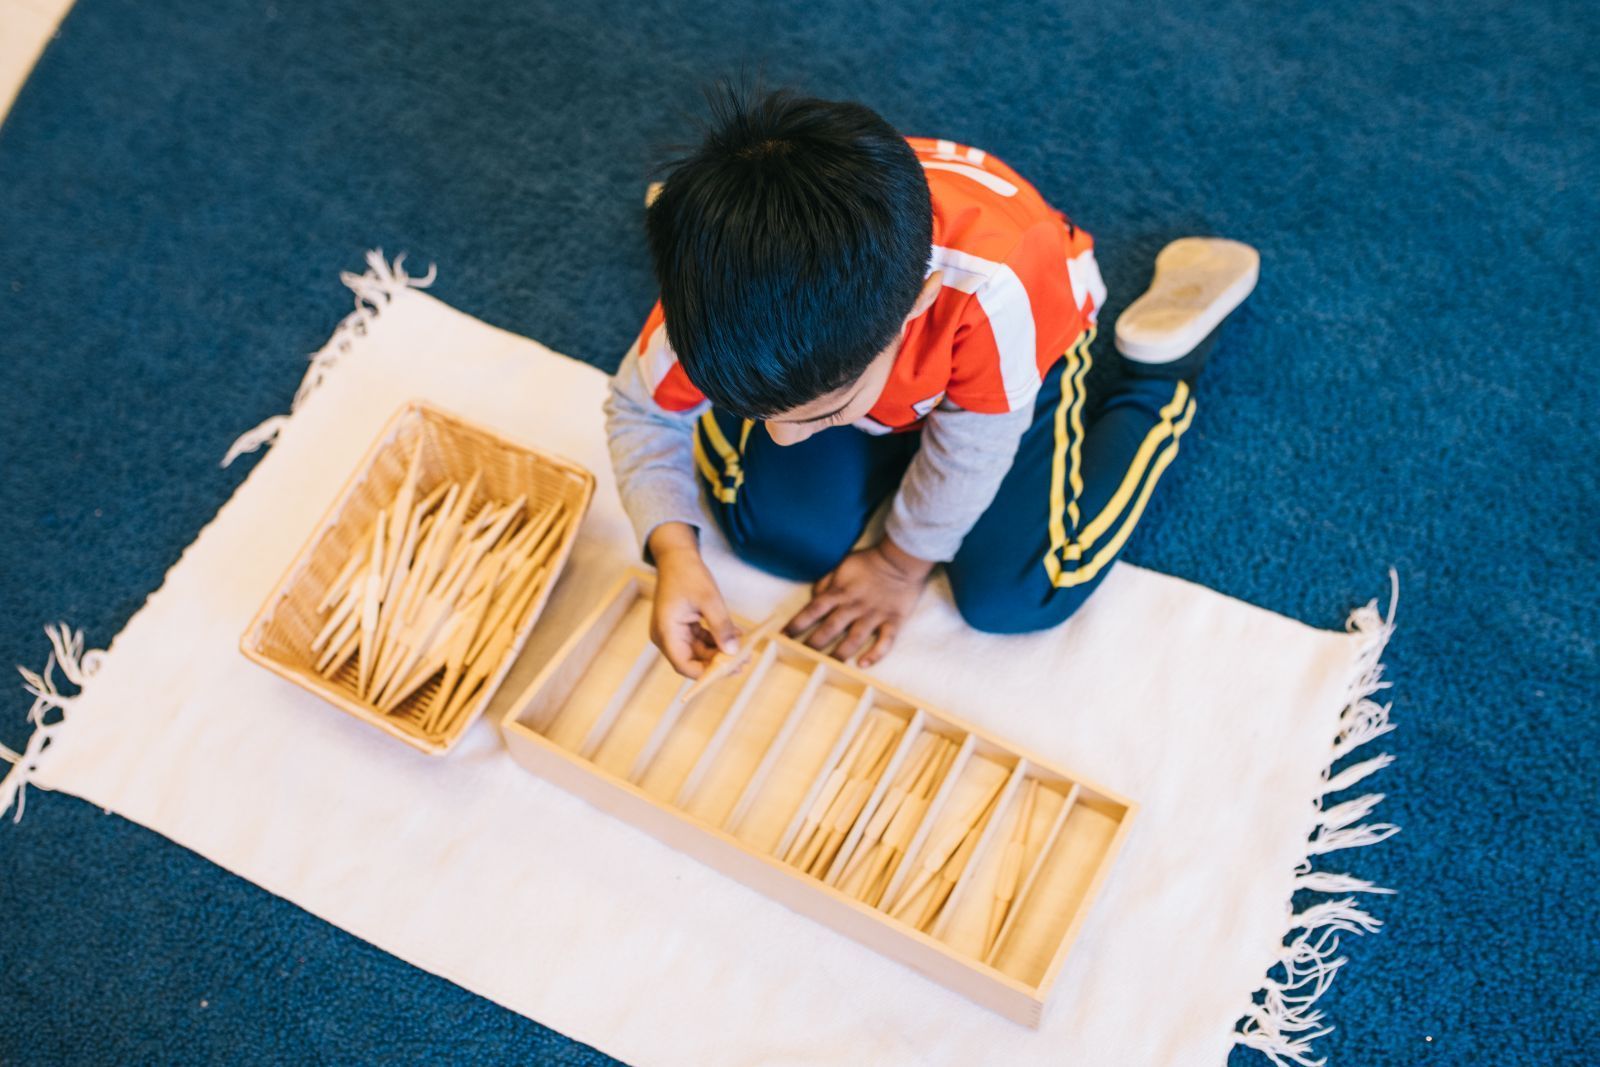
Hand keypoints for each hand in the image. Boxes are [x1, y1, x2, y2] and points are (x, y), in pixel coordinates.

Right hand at [648, 523, 740, 678]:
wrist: (676, 556)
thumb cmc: (688, 574)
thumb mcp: (709, 599)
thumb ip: (721, 627)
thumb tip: (733, 652)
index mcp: (666, 632)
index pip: (683, 665)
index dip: (706, 673)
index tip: (729, 671)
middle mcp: (667, 636)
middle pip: (693, 660)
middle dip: (718, 662)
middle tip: (744, 661)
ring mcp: (674, 632)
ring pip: (699, 652)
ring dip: (720, 651)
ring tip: (744, 651)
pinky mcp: (682, 627)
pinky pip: (701, 640)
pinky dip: (717, 640)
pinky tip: (736, 637)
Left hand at [786, 538, 932, 667]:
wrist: (902, 559)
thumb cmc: (870, 561)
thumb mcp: (842, 565)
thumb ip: (826, 582)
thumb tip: (814, 597)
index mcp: (840, 592)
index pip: (813, 609)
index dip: (797, 623)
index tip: (783, 636)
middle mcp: (854, 606)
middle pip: (829, 628)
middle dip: (813, 644)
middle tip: (800, 657)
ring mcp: (874, 615)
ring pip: (854, 639)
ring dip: (839, 654)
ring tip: (828, 666)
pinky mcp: (893, 620)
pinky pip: (885, 641)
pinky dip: (875, 654)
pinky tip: (862, 664)